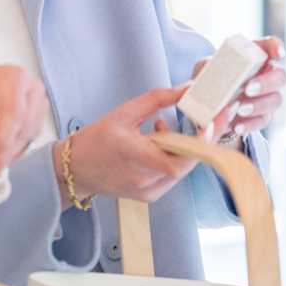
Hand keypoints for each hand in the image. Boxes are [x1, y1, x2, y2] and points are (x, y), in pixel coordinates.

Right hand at [62, 86, 201, 203]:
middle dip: (196, 140)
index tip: (210, 123)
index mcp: (135, 156)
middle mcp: (144, 179)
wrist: (74, 170)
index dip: (200, 142)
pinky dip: (172, 160)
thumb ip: (157, 99)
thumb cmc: (96, 140)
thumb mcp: (124, 113)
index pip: (180, 157)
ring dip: (182, 149)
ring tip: (161, 130)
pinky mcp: (149, 197)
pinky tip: (156, 146)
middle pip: (187, 162)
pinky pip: (172, 177)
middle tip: (199, 120)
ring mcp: (147, 191)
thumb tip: (186, 89)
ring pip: (181, 170)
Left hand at [195, 36, 285, 140]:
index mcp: (255, 56)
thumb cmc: (211, 77)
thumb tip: (193, 85)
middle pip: (280, 76)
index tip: (277, 53)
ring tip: (240, 110)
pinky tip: (237, 126)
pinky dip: (250, 124)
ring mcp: (269, 96)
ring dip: (258, 105)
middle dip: (266, 83)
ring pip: (275, 100)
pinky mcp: (263, 116)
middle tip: (248, 89)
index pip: (271, 46)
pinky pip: (262, 121)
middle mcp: (268, 75)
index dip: (277, 47)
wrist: (210, 103)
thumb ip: (203, 72)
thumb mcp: (204, 69)